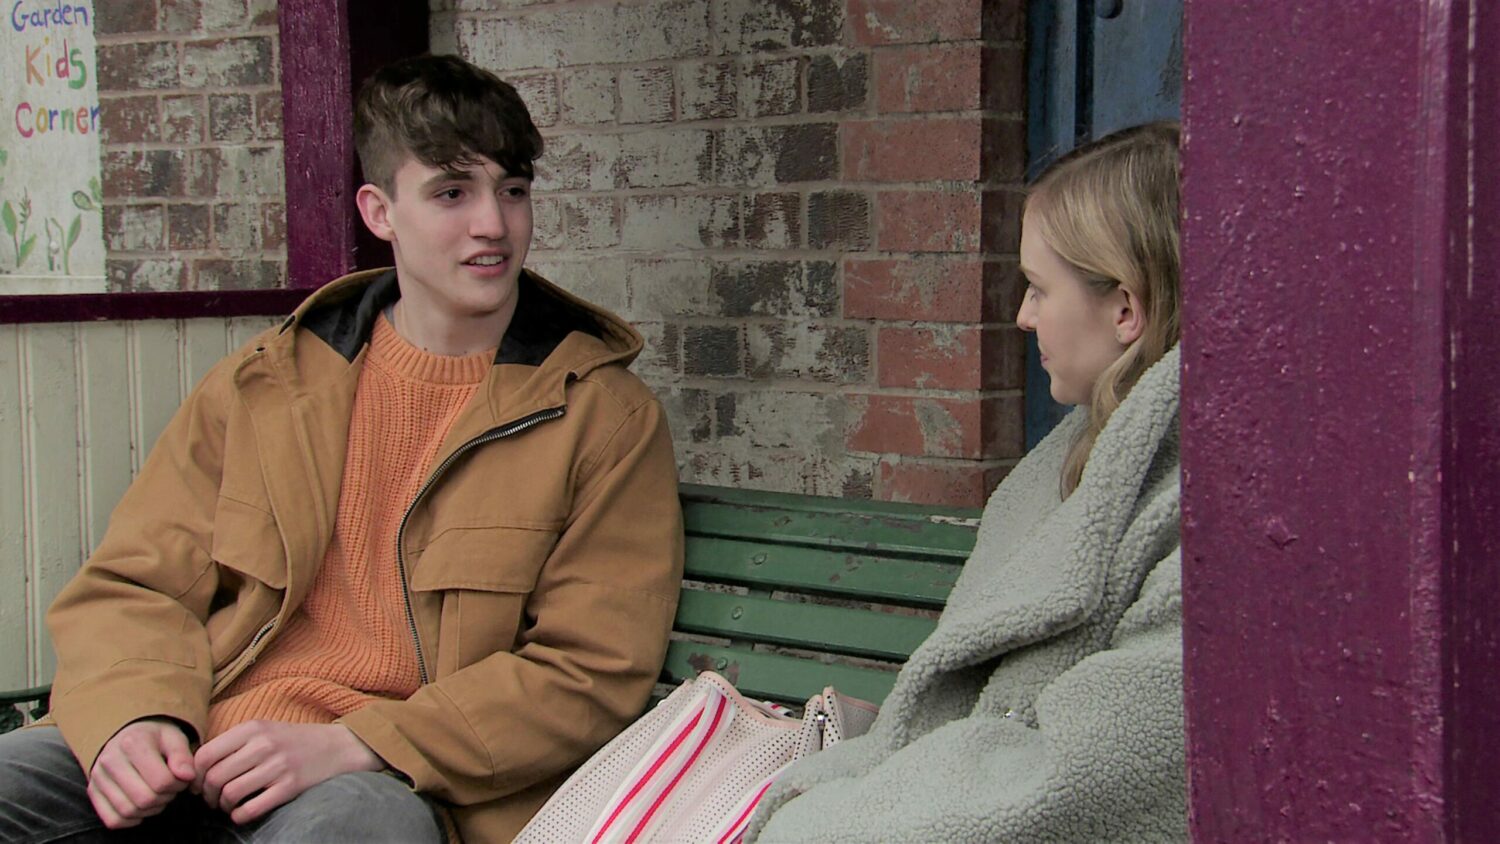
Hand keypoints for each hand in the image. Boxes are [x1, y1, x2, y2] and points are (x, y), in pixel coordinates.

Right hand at [88, 718, 196, 828]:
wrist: (126, 734)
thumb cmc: (154, 738)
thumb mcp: (174, 738)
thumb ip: (182, 756)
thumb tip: (187, 776)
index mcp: (133, 743)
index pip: (162, 781)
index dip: (179, 785)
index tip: (181, 778)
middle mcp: (110, 760)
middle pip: (145, 799)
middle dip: (165, 798)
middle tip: (170, 788)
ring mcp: (98, 777)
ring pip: (128, 811)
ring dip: (150, 810)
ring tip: (157, 795)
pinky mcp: (92, 791)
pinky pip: (113, 819)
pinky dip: (131, 819)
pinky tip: (141, 805)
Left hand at [193, 721, 384, 823]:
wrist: (338, 747)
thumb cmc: (294, 741)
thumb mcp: (264, 729)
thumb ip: (234, 742)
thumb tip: (198, 768)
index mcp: (253, 728)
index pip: (206, 755)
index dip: (195, 775)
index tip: (199, 784)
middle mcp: (263, 744)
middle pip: (215, 777)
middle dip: (207, 794)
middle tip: (212, 799)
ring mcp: (278, 766)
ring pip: (230, 794)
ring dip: (222, 806)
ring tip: (228, 806)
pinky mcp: (290, 787)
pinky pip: (251, 809)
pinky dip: (239, 816)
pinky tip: (242, 813)